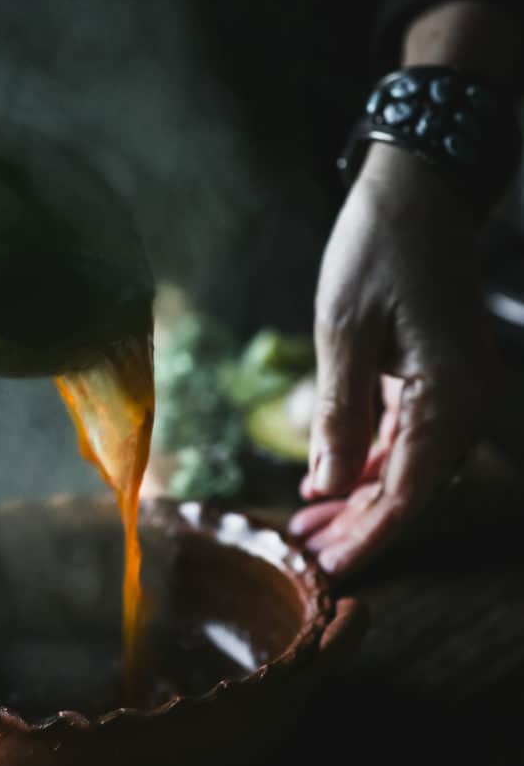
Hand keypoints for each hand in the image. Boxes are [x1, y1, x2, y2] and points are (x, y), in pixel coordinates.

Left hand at [288, 142, 501, 575]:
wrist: (414, 195)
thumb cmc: (378, 253)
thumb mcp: (344, 335)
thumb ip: (339, 416)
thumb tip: (326, 488)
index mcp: (447, 399)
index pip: (406, 495)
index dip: (366, 539)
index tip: (326, 570)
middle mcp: (459, 404)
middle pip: (408, 491)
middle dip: (357, 528)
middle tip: (306, 556)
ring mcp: (449, 393)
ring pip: (403, 470)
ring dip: (357, 501)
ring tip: (308, 528)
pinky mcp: (432, 380)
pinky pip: (402, 440)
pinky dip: (365, 464)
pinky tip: (330, 481)